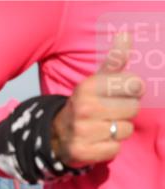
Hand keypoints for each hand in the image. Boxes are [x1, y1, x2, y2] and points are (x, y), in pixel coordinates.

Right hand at [52, 32, 142, 166]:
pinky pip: (115, 149)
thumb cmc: (84, 106)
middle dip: (125, 112)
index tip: (121, 94)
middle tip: (110, 113)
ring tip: (104, 128)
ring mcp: (82, 131)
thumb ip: (114, 60)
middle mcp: (84, 108)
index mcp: (88, 87)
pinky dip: (109, 148)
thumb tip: (126, 35)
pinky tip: (98, 142)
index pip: (135, 85)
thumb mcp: (95, 82)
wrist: (55, 136)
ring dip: (118, 131)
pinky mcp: (83, 152)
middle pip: (133, 109)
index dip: (133, 91)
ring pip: (125, 130)